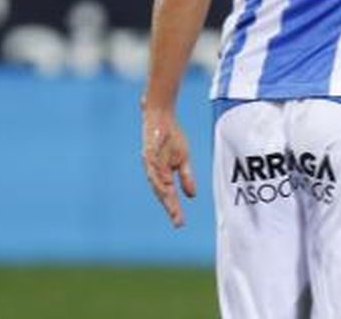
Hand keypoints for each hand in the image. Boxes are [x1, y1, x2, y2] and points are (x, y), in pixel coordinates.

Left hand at [142, 107, 196, 227]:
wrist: (161, 117)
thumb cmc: (171, 138)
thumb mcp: (183, 159)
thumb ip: (186, 177)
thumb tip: (191, 195)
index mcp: (162, 175)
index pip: (169, 195)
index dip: (174, 209)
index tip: (180, 224)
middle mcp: (154, 172)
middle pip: (162, 194)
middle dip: (170, 208)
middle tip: (178, 222)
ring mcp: (150, 164)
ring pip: (156, 184)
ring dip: (164, 197)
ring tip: (172, 209)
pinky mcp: (148, 153)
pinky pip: (153, 168)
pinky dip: (158, 179)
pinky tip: (165, 186)